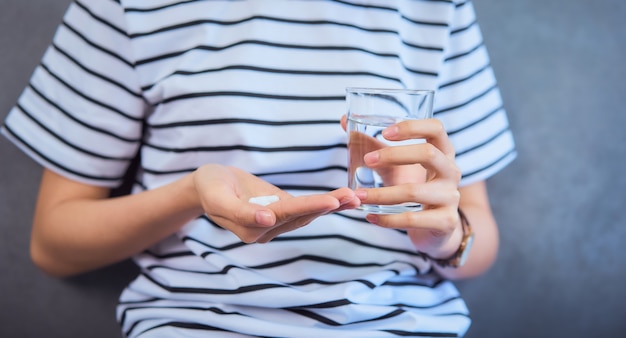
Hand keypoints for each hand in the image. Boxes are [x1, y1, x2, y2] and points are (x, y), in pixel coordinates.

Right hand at [193, 164, 359, 242]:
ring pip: (307, 214)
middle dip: (329, 205)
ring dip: (332, 205)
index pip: (286, 214)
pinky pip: (304, 208)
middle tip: (354, 196)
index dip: (311, 206)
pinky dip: (324, 203)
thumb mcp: (218, 197)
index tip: (334, 201)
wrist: (208, 184)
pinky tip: (344, 198)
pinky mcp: (280, 212)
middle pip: (302, 216)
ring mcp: (274, 223)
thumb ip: (241, 213)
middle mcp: (266, 230)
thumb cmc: (210, 187)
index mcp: (251, 229)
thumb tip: (267, 220)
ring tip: (356, 197)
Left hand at [341, 116, 462, 257]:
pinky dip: (388, 220)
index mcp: (443, 151)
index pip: (436, 128)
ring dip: (382, 194)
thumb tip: (344, 120)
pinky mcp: (446, 221)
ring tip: (358, 196)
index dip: (412, 127)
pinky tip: (370, 217)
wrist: (438, 227)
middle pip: (428, 154)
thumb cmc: (415, 188)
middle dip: (394, 156)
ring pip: (414, 192)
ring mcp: (451, 197)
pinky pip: (413, 219)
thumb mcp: (399, 165)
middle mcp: (451, 171)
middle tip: (367, 160)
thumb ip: (375, 145)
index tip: (385, 132)